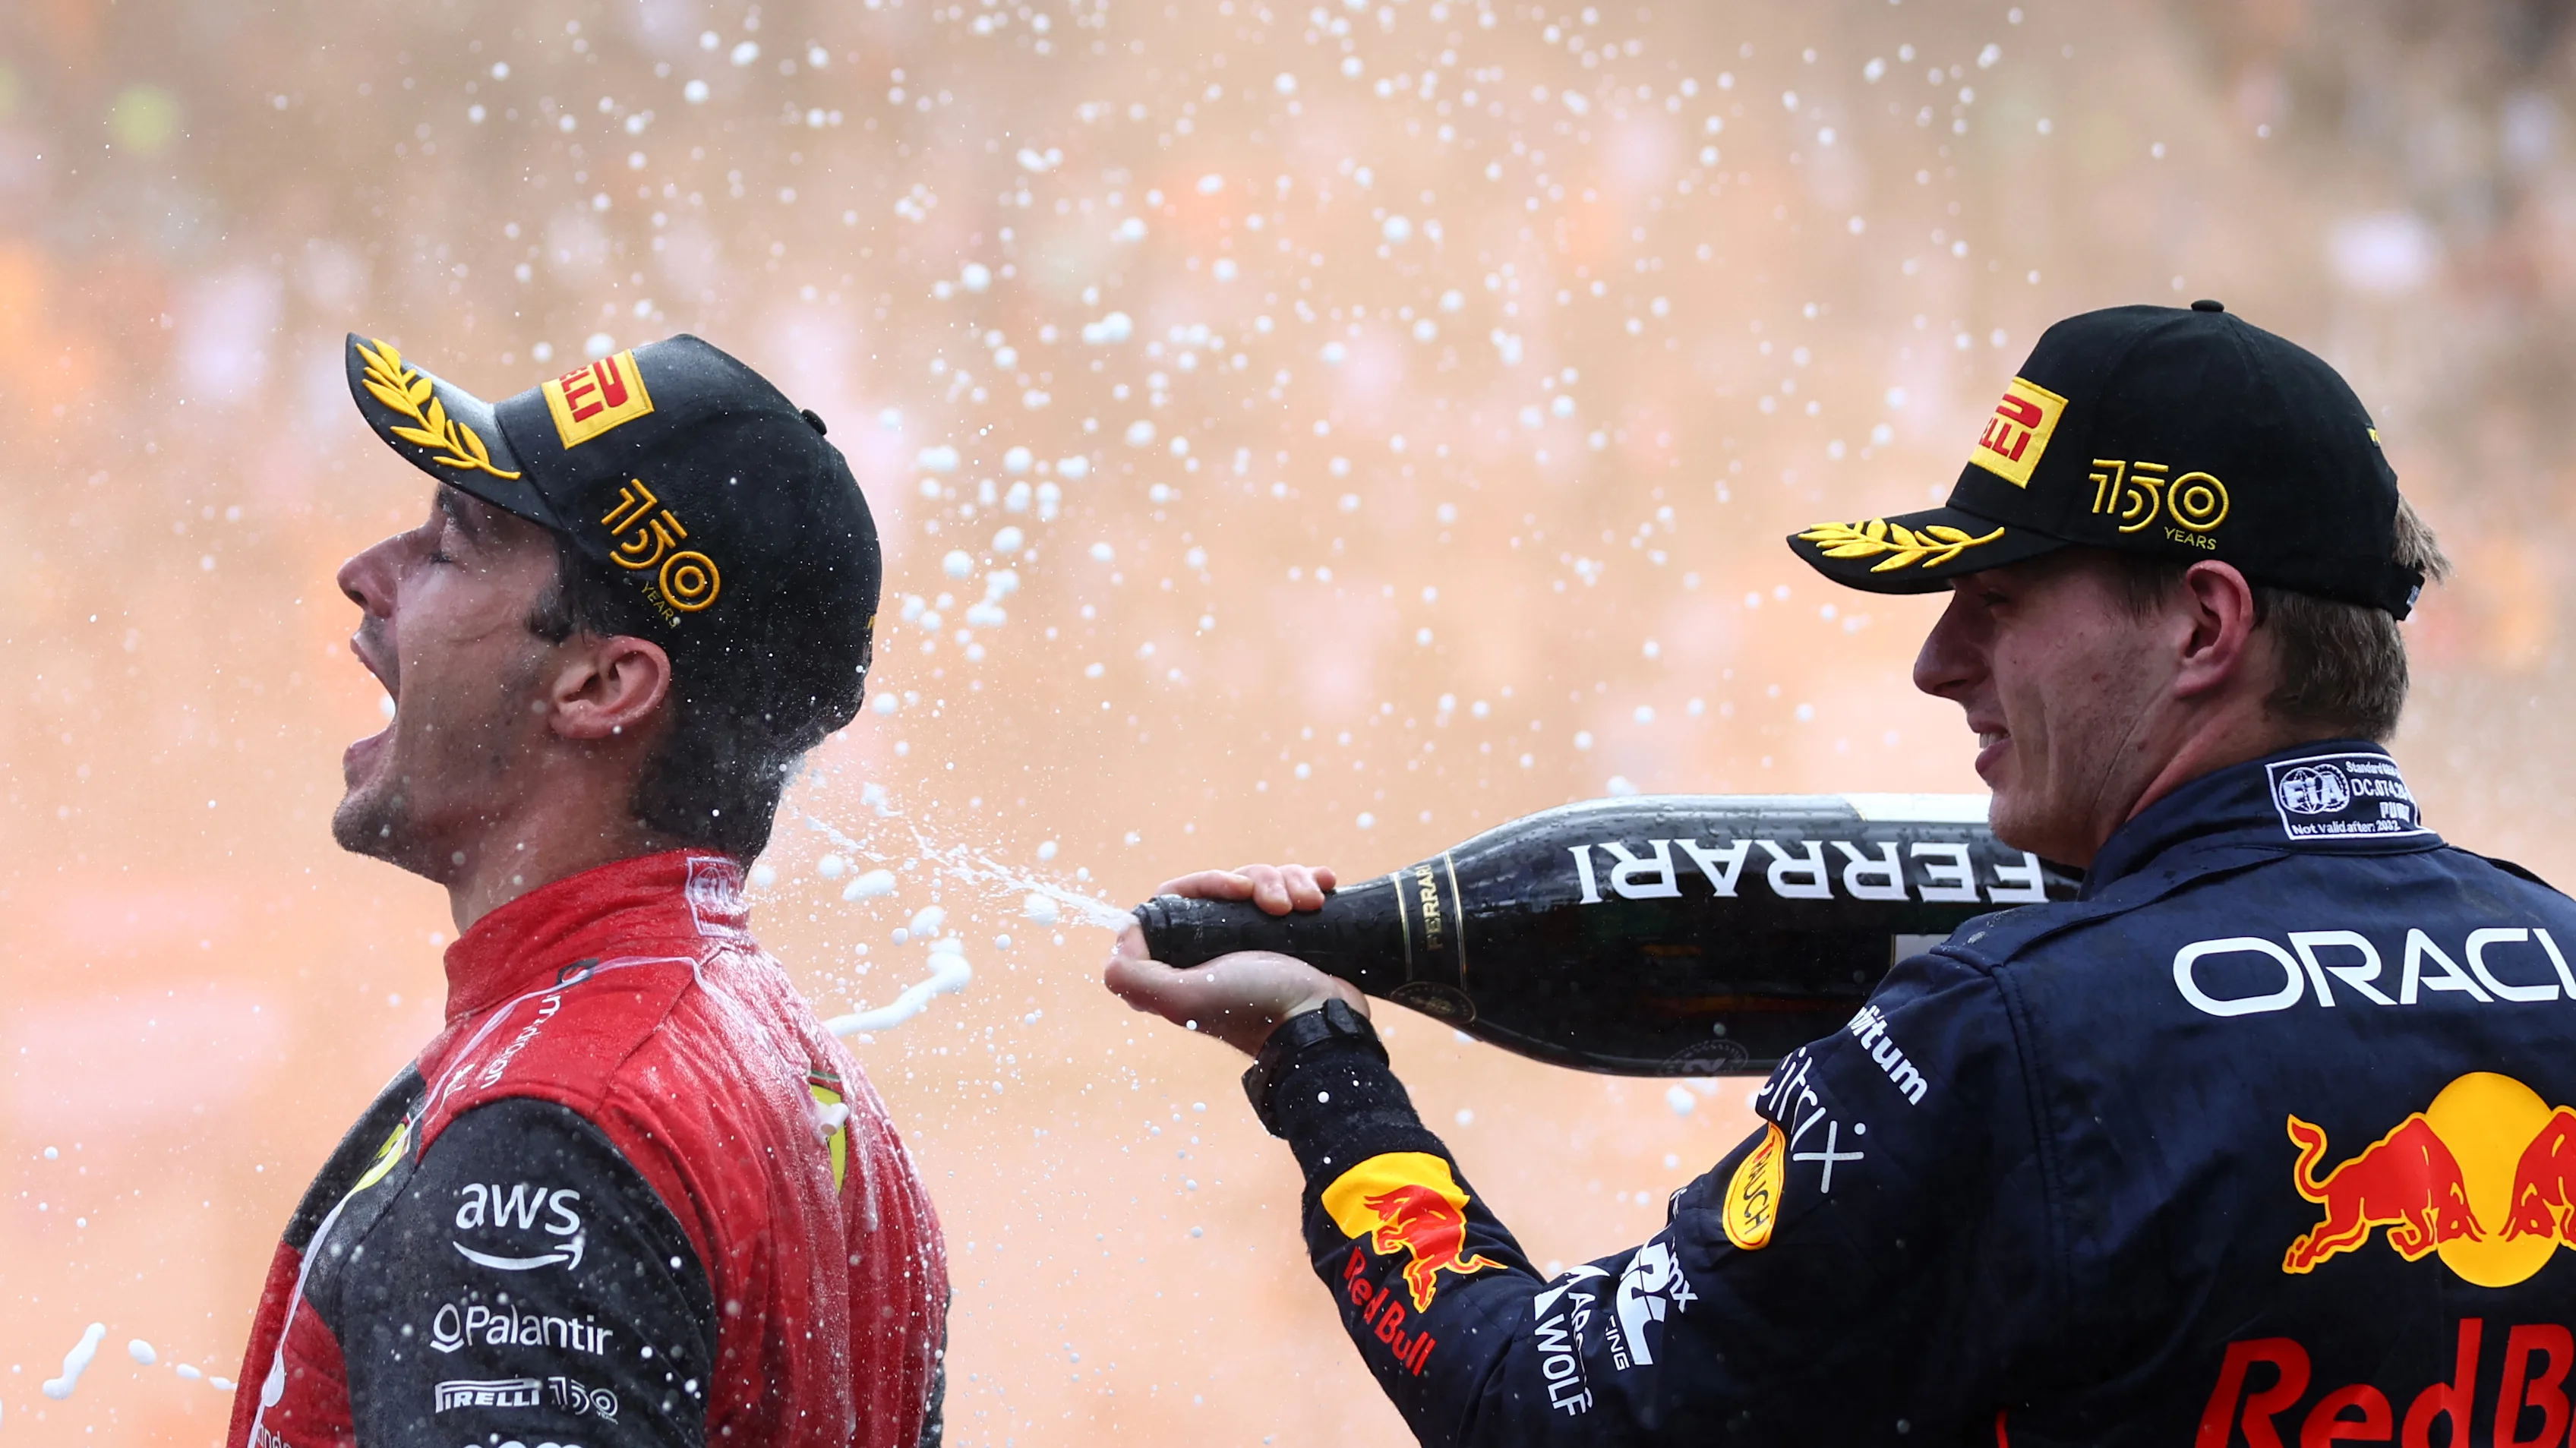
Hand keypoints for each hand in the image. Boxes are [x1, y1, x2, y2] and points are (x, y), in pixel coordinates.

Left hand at [1103, 862, 1366, 1056]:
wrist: (1325, 1024)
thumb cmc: (1258, 1009)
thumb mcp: (1186, 998)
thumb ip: (1135, 977)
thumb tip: (1125, 931)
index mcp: (1185, 960)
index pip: (1179, 897)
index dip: (1205, 884)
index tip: (1235, 891)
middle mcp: (1216, 949)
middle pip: (1227, 886)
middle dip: (1258, 883)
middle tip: (1280, 906)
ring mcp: (1256, 941)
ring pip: (1263, 883)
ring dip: (1289, 884)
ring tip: (1308, 905)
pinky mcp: (1291, 936)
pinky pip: (1294, 889)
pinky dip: (1309, 883)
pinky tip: (1325, 888)